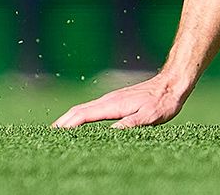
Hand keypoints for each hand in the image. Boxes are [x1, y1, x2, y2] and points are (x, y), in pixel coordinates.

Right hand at [53, 72, 191, 128]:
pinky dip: (79, 116)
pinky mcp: (115, 101)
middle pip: (78, 111)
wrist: (172, 83)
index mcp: (112, 105)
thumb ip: (131, 124)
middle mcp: (108, 100)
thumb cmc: (162, 102)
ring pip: (83, 109)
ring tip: (57, 131)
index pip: (83, 115)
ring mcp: (111, 99)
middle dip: (62, 122)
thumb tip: (112, 133)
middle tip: (47, 136)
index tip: (53, 134)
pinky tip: (80, 123)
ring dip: (69, 119)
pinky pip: (91, 109)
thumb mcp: (149, 117)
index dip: (67, 125)